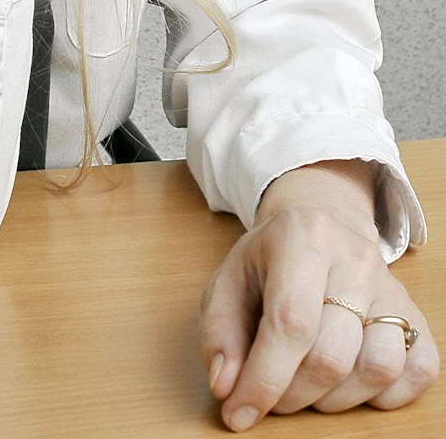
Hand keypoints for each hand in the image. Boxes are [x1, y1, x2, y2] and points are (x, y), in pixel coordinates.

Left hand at [198, 162, 438, 430]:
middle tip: (272, 394)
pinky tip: (351, 381)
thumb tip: (226, 386)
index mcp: (302, 237)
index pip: (290, 323)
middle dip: (293, 395)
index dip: (264, 379)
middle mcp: (354, 258)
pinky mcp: (415, 313)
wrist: (322, 222)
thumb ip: (220, 333)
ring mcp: (390, 286)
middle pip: (331, 355)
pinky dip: (384, 395)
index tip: (240, 414)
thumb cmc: (270, 259)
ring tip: (310, 384)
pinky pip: (416, 372)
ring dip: (336, 398)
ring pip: (378, 368)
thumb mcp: (229, 280)